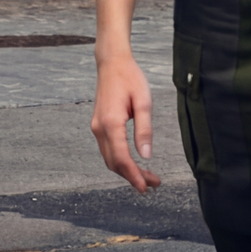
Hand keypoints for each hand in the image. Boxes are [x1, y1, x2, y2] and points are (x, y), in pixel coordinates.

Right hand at [92, 50, 159, 192]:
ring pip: (109, 158)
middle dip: (132, 177)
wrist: (111, 64)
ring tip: (148, 176)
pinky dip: (120, 160)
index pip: (121, 158)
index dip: (133, 176)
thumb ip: (144, 129)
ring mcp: (97, 128)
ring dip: (126, 170)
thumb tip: (146, 155)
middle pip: (114, 163)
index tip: (146, 188)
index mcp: (111, 123)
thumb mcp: (144, 102)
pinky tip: (134, 163)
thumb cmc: (130, 79)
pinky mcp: (99, 125)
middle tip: (154, 184)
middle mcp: (99, 129)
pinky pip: (108, 149)